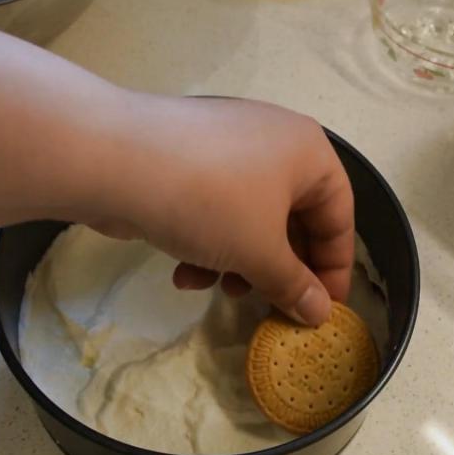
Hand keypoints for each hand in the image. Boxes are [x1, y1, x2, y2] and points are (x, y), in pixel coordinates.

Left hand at [84, 95, 353, 325]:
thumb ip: (294, 286)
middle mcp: (273, 141)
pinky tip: (183, 273)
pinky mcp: (187, 156)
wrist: (114, 158)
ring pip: (250, 217)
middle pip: (293, 218)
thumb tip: (320, 313)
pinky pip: (214, 206)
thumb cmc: (209, 201)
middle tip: (267, 306)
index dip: (334, 267)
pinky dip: (207, 241)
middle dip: (277, 268)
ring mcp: (227, 144)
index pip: (339, 215)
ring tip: (219, 290)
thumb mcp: (259, 252)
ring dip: (239, 262)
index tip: (323, 310)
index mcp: (307, 151)